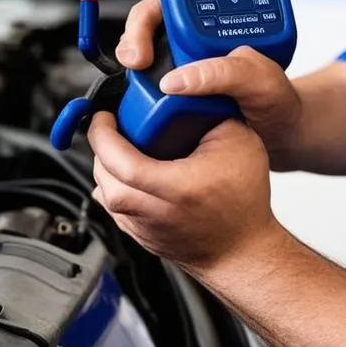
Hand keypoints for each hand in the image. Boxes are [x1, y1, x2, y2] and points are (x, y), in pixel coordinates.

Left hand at [87, 110, 281, 271]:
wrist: (244, 252)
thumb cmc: (244, 205)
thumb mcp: (238, 143)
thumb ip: (211, 112)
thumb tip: (186, 95)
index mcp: (174, 187)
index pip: (118, 161)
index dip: (103, 133)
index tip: (104, 116)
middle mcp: (152, 211)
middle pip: (103, 176)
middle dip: (100, 146)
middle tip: (111, 125)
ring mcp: (142, 228)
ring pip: (103, 193)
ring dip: (105, 167)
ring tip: (121, 147)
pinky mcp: (140, 236)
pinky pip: (113, 207)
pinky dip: (114, 185)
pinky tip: (129, 172)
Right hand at [116, 0, 302, 160]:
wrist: (280, 132)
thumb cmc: (276, 98)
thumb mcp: (259, 80)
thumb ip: (225, 72)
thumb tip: (179, 78)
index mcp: (215, 22)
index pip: (167, 3)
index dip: (146, 21)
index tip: (142, 50)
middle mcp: (195, 39)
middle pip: (146, 28)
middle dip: (132, 43)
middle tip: (134, 65)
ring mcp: (183, 66)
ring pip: (143, 59)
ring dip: (133, 71)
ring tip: (136, 86)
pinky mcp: (177, 94)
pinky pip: (147, 89)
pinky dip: (139, 95)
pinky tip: (144, 106)